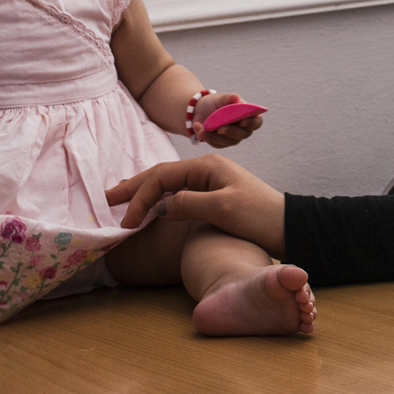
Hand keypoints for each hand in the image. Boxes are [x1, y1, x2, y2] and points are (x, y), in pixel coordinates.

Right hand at [105, 153, 284, 254]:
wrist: (287, 226)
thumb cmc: (258, 215)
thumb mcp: (222, 208)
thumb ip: (187, 203)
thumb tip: (157, 206)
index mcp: (206, 166)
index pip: (161, 176)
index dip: (139, 196)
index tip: (126, 221)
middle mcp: (205, 170)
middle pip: (160, 175)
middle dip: (133, 187)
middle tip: (106, 199)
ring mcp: (209, 182)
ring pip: (167, 185)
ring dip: (144, 194)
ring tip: (120, 203)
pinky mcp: (213, 197)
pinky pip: (178, 195)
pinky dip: (159, 202)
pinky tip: (149, 211)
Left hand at [192, 92, 263, 148]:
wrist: (199, 110)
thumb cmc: (214, 103)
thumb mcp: (220, 97)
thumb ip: (228, 98)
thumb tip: (236, 97)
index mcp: (247, 116)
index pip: (256, 122)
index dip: (252, 123)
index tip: (242, 121)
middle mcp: (243, 129)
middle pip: (243, 134)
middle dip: (231, 132)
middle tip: (220, 128)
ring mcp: (232, 138)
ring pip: (228, 141)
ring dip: (215, 136)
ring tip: (203, 129)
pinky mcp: (221, 143)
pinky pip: (216, 144)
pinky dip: (207, 137)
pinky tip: (199, 128)